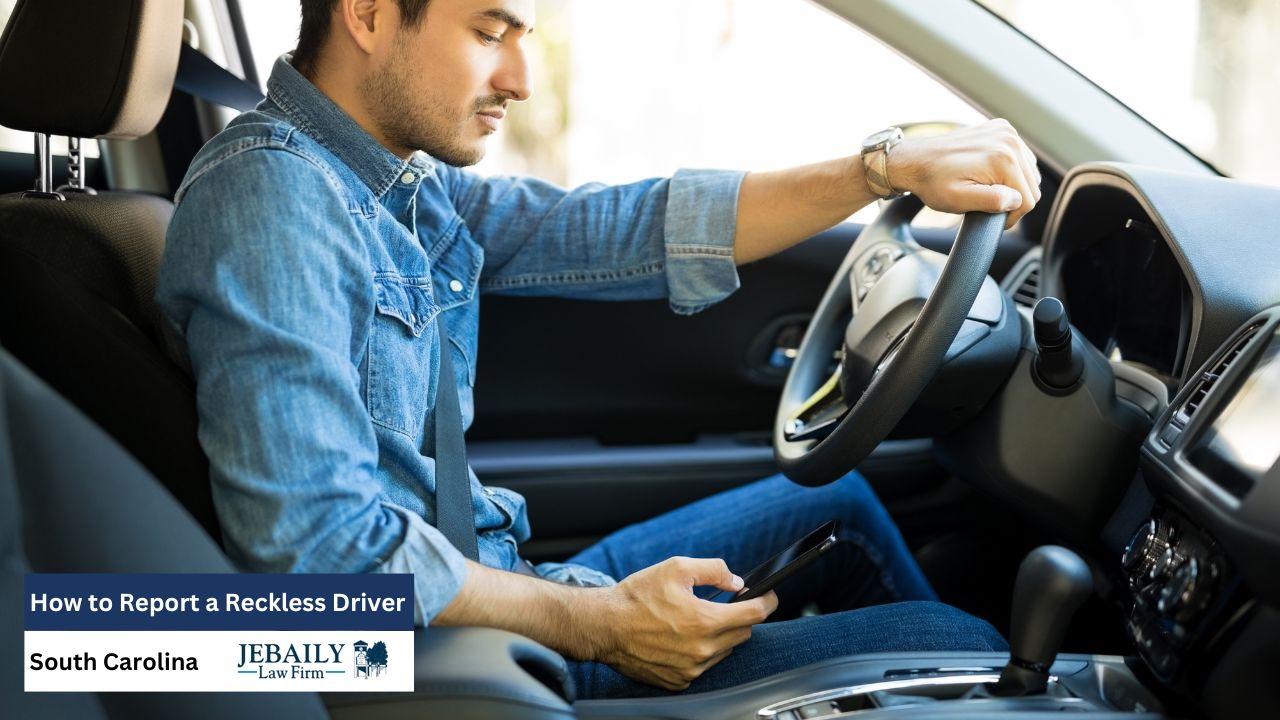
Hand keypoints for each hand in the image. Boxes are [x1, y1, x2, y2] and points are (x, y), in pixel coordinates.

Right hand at [594, 557, 778, 690]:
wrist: (603, 626)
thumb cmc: (636, 597)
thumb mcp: (676, 568)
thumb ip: (714, 570)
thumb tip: (736, 581)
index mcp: (705, 621)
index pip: (754, 615)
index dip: (767, 602)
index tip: (769, 596)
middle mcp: (702, 650)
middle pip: (741, 633)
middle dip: (738, 616)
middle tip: (722, 604)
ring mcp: (691, 669)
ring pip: (723, 651)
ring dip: (718, 635)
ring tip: (692, 620)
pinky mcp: (679, 681)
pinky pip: (703, 666)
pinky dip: (700, 651)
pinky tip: (680, 638)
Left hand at [889, 119, 1041, 228]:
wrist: (915, 160)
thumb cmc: (933, 182)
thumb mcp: (958, 199)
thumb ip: (990, 201)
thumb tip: (1016, 200)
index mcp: (1003, 158)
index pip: (1028, 199)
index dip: (1012, 216)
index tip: (991, 218)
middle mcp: (1009, 141)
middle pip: (1032, 185)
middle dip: (1013, 200)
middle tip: (987, 206)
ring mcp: (1006, 132)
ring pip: (1029, 172)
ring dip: (1013, 185)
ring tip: (986, 190)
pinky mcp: (1001, 129)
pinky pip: (1020, 157)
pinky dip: (1010, 170)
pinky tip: (990, 175)